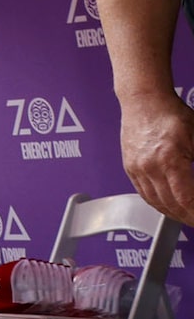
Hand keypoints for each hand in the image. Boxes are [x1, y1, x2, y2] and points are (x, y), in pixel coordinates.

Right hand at [119, 89, 193, 222]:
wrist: (144, 101)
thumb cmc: (172, 114)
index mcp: (169, 159)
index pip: (186, 199)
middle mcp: (149, 167)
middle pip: (171, 205)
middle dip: (188, 217)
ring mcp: (137, 169)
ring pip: (155, 203)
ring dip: (173, 214)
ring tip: (187, 217)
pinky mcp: (130, 168)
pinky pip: (144, 194)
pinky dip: (158, 205)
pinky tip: (168, 206)